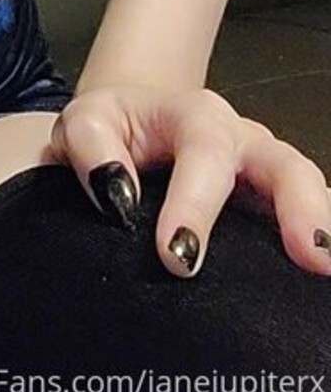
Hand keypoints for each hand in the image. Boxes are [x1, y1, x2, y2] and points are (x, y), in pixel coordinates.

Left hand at [51, 85, 330, 277]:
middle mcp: (240, 141)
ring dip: (320, 223)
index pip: (204, 152)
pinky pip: (301, 217)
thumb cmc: (110, 130)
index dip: (195, 203)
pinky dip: (315, 237)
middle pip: (282, 163)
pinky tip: (315, 275)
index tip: (177, 257)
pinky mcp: (271, 207)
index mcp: (193, 116)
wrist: (129, 128)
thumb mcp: (85, 124)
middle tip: (311, 253)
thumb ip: (91, 147)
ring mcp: (263, 174)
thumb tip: (117, 192)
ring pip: (304, 187)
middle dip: (299, 204)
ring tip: (326, 266)